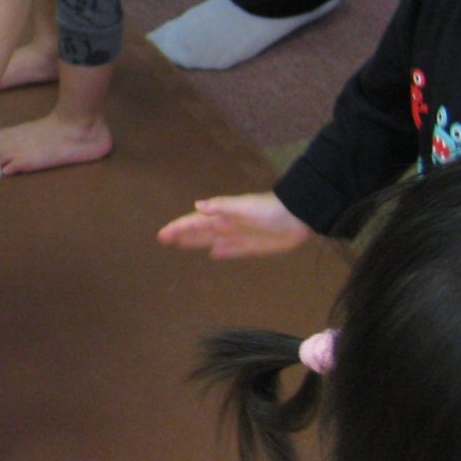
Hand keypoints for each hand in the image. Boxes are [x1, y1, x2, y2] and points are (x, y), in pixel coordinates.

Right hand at [156, 192, 314, 259]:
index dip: (179, 228)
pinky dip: (221, 252)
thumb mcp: (244, 206)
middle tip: (165, 240)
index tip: (162, 235)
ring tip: (182, 246)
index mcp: (223, 216)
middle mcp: (227, 226)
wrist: (298, 217)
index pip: (195, 222)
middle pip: (200, 231)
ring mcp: (239, 236)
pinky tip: (213, 254)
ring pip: (212, 240)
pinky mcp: (251, 247)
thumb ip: (221, 206)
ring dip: (197, 242)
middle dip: (183, 235)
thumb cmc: (270, 210)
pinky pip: (231, 251)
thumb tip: (197, 205)